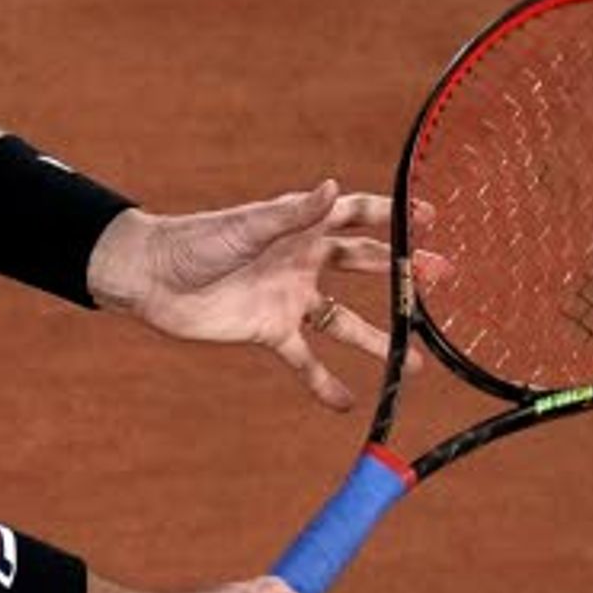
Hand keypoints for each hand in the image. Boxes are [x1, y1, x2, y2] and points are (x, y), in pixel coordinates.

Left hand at [88, 183, 451, 410]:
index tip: (431, 217)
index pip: (357, 216)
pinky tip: (347, 404)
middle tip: (441, 277)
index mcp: (300, 226)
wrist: (151, 277)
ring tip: (414, 364)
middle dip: (402, 274)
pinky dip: (323, 382)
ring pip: (343, 321)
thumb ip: (293, 214)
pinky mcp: (268, 330)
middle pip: (364, 266)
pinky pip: (304, 360)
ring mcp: (289, 298)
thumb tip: (332, 188)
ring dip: (376, 341)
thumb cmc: (196, 241)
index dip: (393, 215)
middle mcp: (302, 261)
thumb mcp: (247, 226)